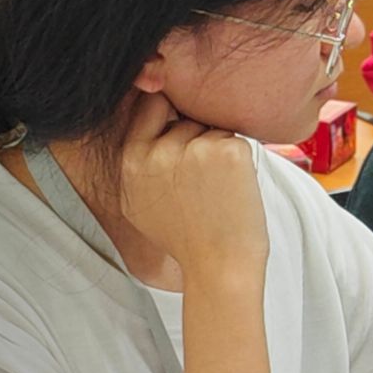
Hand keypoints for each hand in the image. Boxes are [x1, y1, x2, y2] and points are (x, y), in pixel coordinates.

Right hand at [116, 94, 267, 276]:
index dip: (170, 113)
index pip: (151, 106)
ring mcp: (194, 149)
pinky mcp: (228, 152)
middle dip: (199, 140)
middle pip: (188, 120)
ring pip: (214, 129)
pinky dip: (240, 161)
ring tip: (216, 191)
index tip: (182, 127)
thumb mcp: (139, 201)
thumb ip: (139, 162)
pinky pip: (236, 140)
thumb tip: (146, 117)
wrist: (218, 266)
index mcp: (132, 160)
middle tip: (204, 183)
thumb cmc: (183, 237)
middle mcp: (159, 151)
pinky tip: (233, 190)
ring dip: (220, 150)